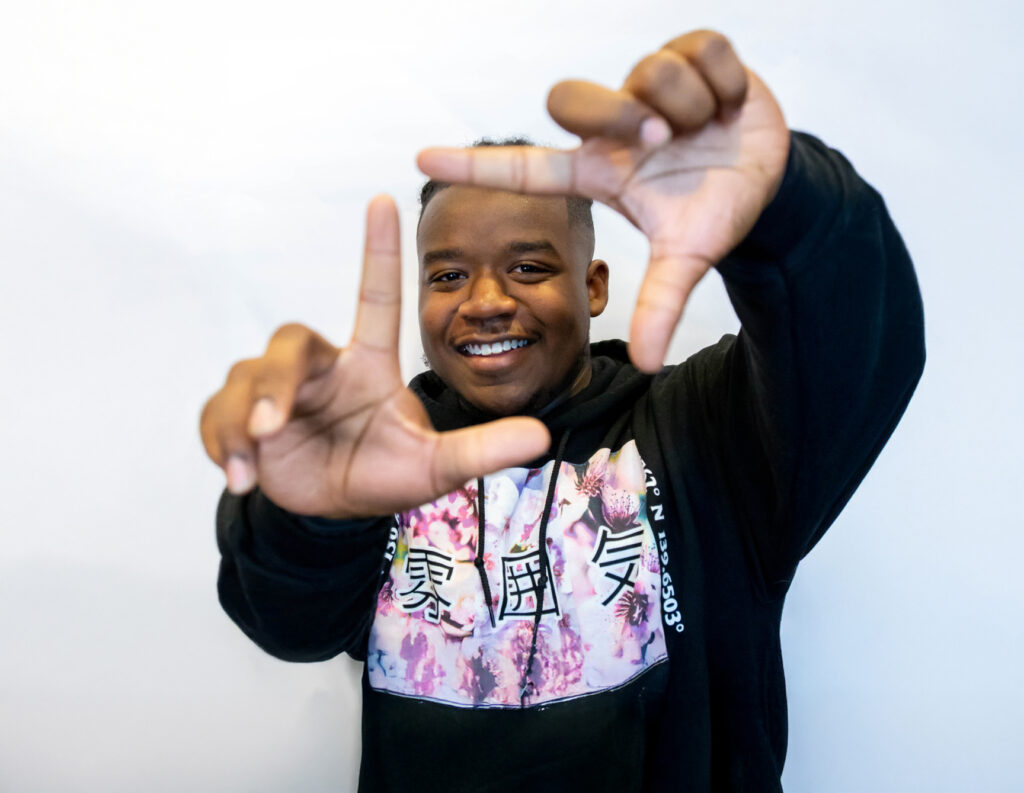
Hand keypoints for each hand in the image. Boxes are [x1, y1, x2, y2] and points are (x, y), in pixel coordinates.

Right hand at [200, 196, 550, 518]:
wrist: (337, 510)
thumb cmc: (386, 472)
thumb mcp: (436, 468)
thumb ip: (481, 452)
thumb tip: (541, 440)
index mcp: (368, 365)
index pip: (375, 297)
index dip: (379, 250)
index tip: (385, 198)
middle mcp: (322, 368)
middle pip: (290, 341)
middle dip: (274, 383)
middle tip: (272, 426)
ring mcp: (279, 393)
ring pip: (246, 378)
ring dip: (242, 419)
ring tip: (253, 462)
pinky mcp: (242, 421)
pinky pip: (217, 416)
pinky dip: (222, 445)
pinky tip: (241, 476)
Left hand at [416, 30, 789, 371]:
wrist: (768, 180)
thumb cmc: (712, 213)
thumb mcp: (686, 259)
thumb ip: (661, 306)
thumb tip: (649, 365)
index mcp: (599, 172)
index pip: (524, 168)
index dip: (474, 166)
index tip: (421, 161)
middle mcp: (612, 126)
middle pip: (570, 99)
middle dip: (625, 117)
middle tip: (665, 141)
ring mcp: (645, 86)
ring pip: (648, 71)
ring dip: (691, 106)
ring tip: (707, 130)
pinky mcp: (689, 53)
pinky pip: (697, 48)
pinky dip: (724, 80)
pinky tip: (728, 106)